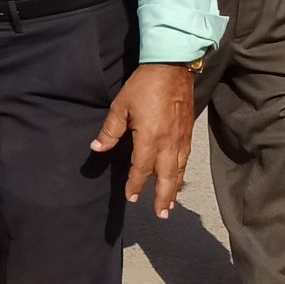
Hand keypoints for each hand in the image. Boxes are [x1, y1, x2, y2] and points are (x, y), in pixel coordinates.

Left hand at [90, 62, 196, 216]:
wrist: (172, 69)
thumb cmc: (143, 86)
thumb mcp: (120, 107)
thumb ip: (110, 131)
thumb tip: (97, 148)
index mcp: (150, 138)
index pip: (141, 169)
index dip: (135, 184)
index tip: (131, 198)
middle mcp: (168, 143)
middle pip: (166, 177)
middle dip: (163, 197)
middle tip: (161, 215)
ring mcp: (181, 138)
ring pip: (178, 170)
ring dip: (174, 189)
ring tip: (171, 203)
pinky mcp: (188, 132)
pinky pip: (185, 159)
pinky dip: (182, 173)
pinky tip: (179, 178)